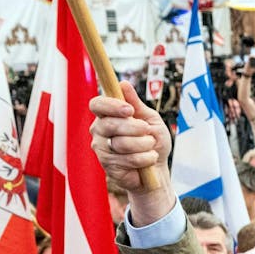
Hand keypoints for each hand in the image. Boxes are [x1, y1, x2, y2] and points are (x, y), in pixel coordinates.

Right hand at [89, 83, 174, 221]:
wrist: (157, 169)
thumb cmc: (153, 142)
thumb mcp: (150, 120)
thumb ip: (137, 104)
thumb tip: (123, 84)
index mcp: (108, 115)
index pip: (97, 105)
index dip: (111, 106)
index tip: (129, 110)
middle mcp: (99, 130)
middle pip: (110, 124)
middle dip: (134, 128)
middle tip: (147, 131)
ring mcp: (101, 148)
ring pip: (121, 143)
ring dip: (144, 144)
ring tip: (151, 147)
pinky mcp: (108, 165)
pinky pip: (128, 159)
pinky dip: (145, 158)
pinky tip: (149, 159)